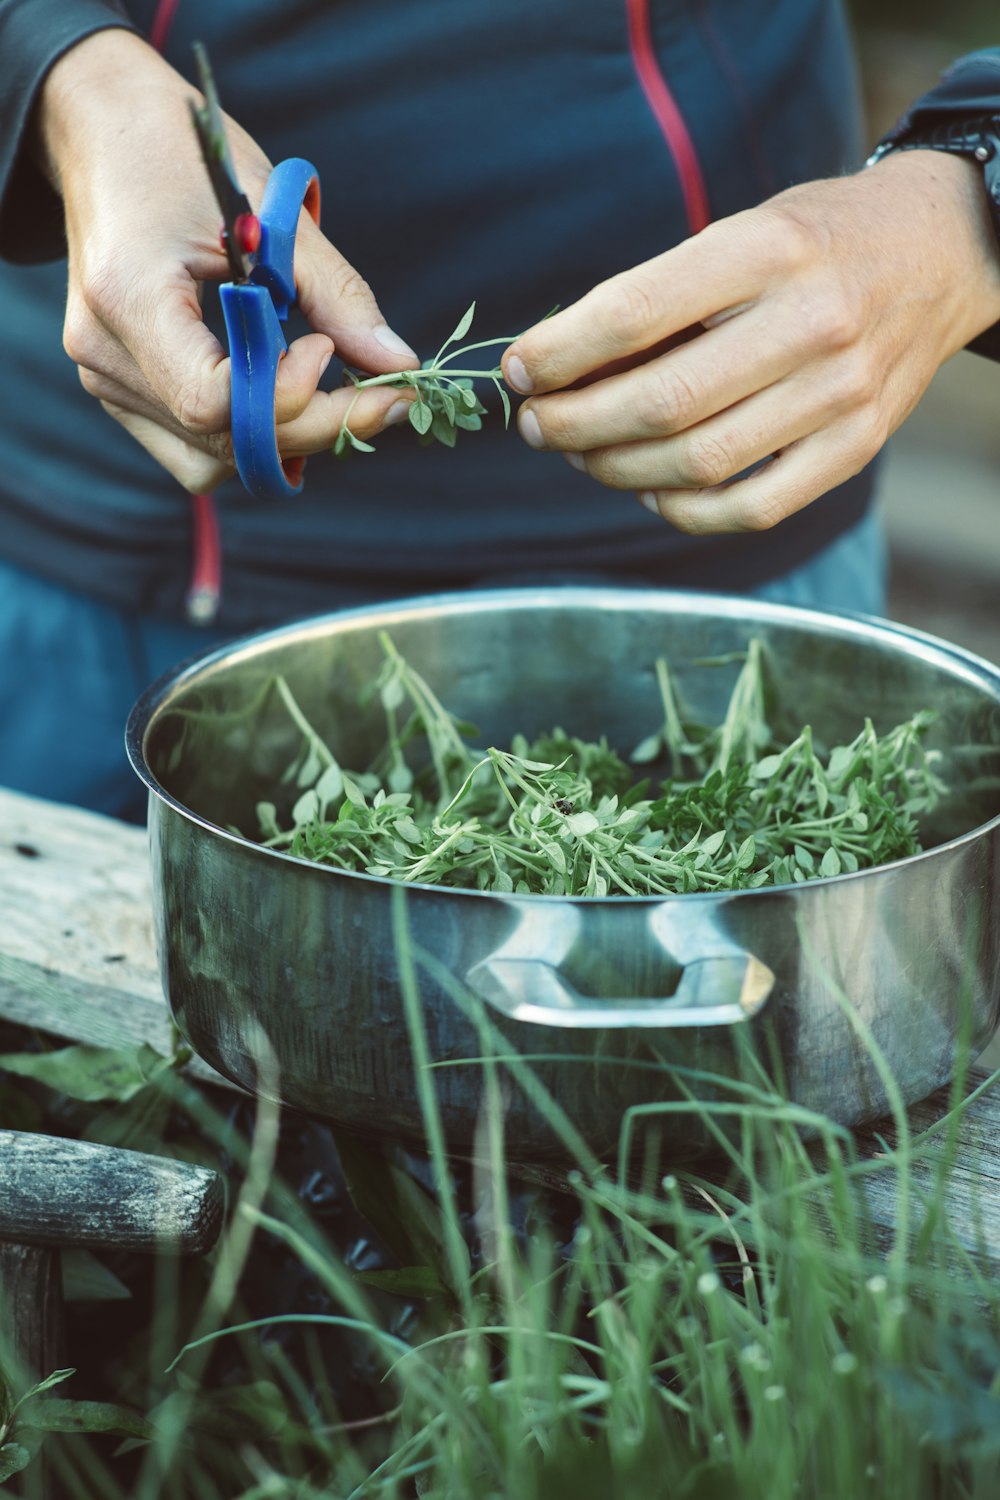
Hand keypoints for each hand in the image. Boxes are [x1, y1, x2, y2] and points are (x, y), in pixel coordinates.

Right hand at [38, 29, 417, 492]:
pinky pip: (193, 448)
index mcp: (129, 298)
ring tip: (322, 381)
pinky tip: (281, 386)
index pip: (214, 402)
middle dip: (314, 426)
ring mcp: (104, 379)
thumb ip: (338, 297)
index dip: (289, 393)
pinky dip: (249, 433)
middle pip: (221, 441)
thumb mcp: (272, 211)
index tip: (327, 347)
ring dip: (285, 437)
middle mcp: (104, 353)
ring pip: (210, 460)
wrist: (104, 135)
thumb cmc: (186, 156)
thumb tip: (398, 365)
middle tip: (378, 392)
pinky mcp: (117, 390)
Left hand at [502, 153, 999, 533]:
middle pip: (660, 404)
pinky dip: (681, 512)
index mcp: (767, 250)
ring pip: (695, 465)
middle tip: (536, 425)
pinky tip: (650, 491)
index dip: (558, 353)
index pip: (633, 314)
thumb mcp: (740, 233)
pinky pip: (749, 509)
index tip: (517, 371)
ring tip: (581, 454)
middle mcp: (811, 322)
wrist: (941, 252)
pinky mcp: (855, 448)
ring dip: (615, 470)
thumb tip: (555, 370)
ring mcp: (840, 393)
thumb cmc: (814, 244)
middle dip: (574, 424)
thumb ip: (658, 297)